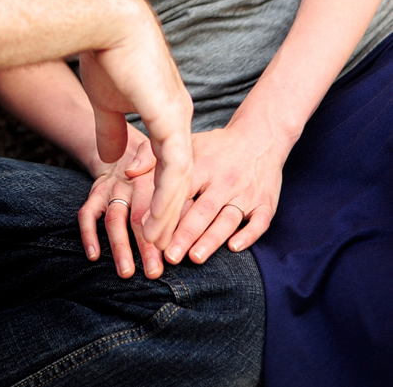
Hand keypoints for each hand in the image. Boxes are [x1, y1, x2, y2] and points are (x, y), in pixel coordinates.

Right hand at [78, 0, 193, 250]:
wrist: (107, 21)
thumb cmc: (104, 52)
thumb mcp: (107, 101)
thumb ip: (113, 130)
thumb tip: (114, 160)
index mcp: (167, 108)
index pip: (169, 159)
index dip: (161, 190)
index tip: (148, 218)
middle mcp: (179, 115)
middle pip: (181, 173)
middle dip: (170, 211)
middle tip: (160, 244)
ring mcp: (178, 118)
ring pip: (181, 179)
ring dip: (169, 214)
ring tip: (156, 244)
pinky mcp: (172, 121)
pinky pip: (175, 172)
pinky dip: (166, 201)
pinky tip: (154, 223)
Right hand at [78, 130, 167, 279]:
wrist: (124, 146)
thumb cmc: (156, 167)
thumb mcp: (171, 169)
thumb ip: (178, 189)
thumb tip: (186, 208)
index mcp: (154, 180)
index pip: (159, 209)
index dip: (164, 233)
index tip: (170, 258)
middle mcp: (131, 184)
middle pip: (138, 218)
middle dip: (146, 248)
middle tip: (154, 273)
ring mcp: (111, 189)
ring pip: (114, 219)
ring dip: (120, 247)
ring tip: (126, 272)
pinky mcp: (95, 193)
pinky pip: (87, 214)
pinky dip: (88, 234)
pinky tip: (94, 256)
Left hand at [163, 120, 284, 265]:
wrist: (261, 136)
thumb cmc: (216, 146)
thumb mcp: (186, 142)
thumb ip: (152, 155)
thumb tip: (127, 173)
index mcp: (203, 165)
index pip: (182, 192)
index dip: (165, 213)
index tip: (149, 233)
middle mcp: (224, 180)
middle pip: (203, 210)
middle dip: (185, 234)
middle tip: (169, 255)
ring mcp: (246, 192)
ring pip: (228, 218)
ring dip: (211, 239)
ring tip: (194, 257)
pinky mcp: (266, 203)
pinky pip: (259, 222)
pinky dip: (248, 235)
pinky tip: (234, 248)